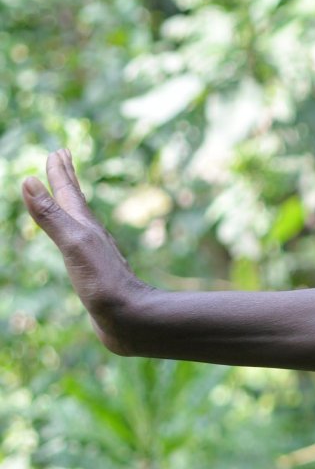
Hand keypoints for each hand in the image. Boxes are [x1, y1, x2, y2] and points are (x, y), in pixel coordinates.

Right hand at [21, 149, 151, 352]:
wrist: (131, 318)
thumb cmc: (104, 282)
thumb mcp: (73, 244)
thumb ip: (51, 215)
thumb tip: (28, 181)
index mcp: (86, 226)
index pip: (70, 192)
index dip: (61, 172)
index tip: (58, 151)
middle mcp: (92, 236)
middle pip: (76, 202)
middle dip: (66, 179)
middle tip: (63, 158)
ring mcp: (94, 254)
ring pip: (79, 222)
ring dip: (69, 205)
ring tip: (65, 196)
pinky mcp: (95, 274)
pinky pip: (78, 245)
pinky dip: (71, 234)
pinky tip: (76, 241)